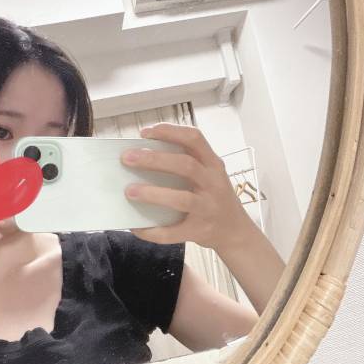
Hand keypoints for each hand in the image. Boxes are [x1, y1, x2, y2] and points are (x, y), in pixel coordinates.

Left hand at [121, 123, 252, 250]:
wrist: (235, 231)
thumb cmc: (214, 198)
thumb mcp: (209, 175)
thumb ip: (187, 164)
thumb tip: (142, 156)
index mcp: (213, 164)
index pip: (194, 139)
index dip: (169, 132)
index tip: (145, 133)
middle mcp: (213, 183)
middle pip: (185, 165)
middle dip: (154, 160)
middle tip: (128, 158)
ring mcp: (208, 208)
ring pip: (181, 199)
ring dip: (153, 194)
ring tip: (130, 191)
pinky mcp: (199, 231)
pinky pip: (173, 232)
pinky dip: (152, 230)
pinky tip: (136, 227)